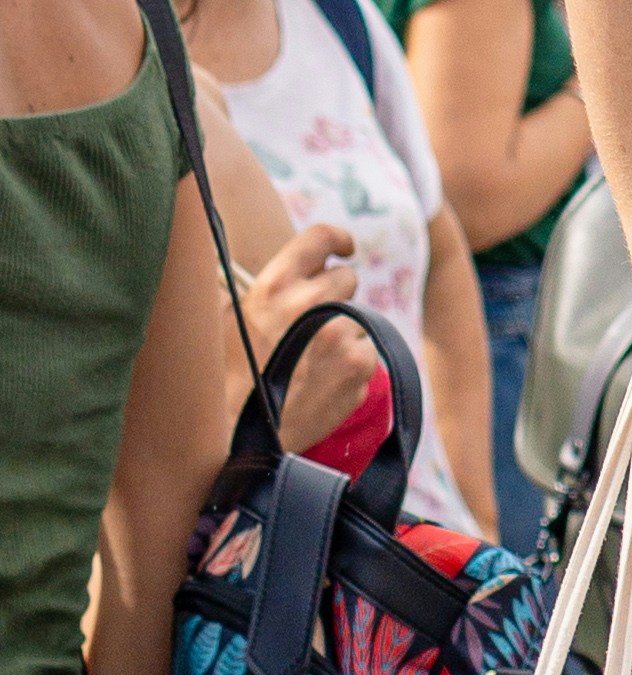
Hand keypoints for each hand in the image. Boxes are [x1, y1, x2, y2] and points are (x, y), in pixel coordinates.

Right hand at [237, 221, 364, 437]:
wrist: (234, 437)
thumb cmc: (223, 376)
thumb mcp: (230, 318)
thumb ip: (267, 289)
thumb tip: (295, 271)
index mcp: (275, 286)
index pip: (321, 236)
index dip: (337, 240)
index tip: (344, 249)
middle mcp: (312, 305)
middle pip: (347, 279)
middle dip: (334, 295)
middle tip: (309, 323)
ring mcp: (341, 338)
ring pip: (358, 320)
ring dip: (341, 334)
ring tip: (306, 363)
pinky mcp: (359, 369)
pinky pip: (366, 354)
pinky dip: (349, 366)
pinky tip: (318, 383)